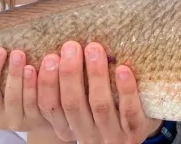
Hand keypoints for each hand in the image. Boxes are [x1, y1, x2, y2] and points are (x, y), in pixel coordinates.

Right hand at [0, 47, 50, 132]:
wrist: (47, 114)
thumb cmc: (22, 90)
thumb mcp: (4, 83)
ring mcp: (14, 120)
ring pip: (11, 99)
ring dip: (14, 75)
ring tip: (18, 54)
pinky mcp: (34, 120)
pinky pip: (31, 102)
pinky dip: (31, 85)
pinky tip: (32, 69)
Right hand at [36, 41, 161, 143]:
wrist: (134, 130)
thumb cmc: (104, 108)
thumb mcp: (82, 103)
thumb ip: (71, 84)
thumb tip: (58, 50)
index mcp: (67, 127)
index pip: (48, 107)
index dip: (44, 84)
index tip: (46, 59)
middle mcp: (86, 134)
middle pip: (73, 104)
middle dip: (69, 73)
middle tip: (70, 46)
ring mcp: (111, 136)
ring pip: (100, 105)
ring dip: (96, 75)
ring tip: (94, 49)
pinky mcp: (135, 132)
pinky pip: (130, 113)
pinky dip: (126, 91)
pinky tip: (123, 70)